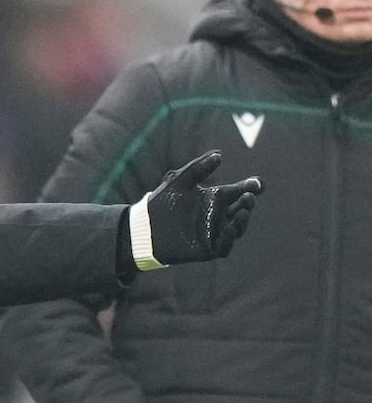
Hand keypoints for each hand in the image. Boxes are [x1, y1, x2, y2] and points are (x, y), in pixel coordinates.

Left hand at [128, 150, 261, 268]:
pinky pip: (224, 245)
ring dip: (242, 220)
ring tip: (243, 209)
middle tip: (248, 195)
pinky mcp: (207, 248)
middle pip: (241, 209)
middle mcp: (218, 215)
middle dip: (247, 202)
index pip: (239, 191)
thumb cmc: (162, 202)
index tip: (259, 183)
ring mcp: (215, 232)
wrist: (145, 227)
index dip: (251, 187)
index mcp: (215, 198)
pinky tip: (230, 227)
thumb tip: (219, 154)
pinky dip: (230, 237)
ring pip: (237, 228)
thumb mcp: (180, 182)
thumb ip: (198, 168)